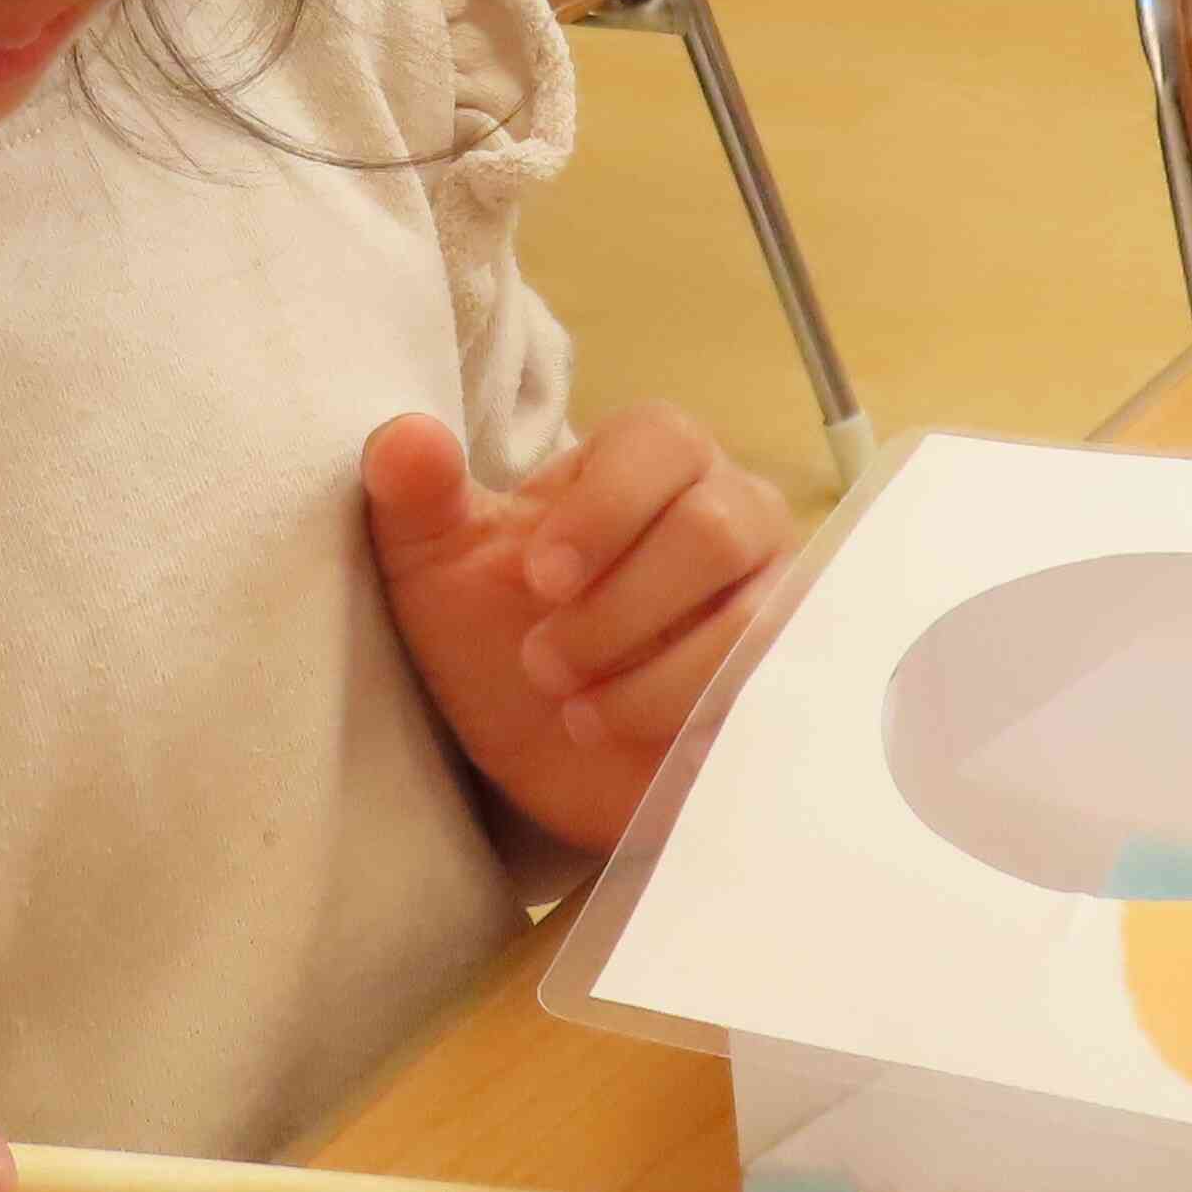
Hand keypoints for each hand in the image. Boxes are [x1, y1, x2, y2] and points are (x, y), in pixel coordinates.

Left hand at [364, 406, 797, 846]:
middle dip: (617, 606)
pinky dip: (690, 718)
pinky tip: (629, 739)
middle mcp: (731, 508)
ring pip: (749, 616)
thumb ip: (416, 495)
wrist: (538, 751)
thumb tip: (404, 440)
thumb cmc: (494, 634)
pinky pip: (773, 690)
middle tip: (542, 662)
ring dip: (651, 674)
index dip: (602, 509)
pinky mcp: (787, 677)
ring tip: (575, 712)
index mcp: (650, 458)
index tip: (536, 578)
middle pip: (713, 528)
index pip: (660, 441)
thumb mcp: (434, 566)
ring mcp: (773, 593)